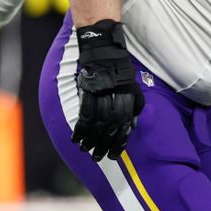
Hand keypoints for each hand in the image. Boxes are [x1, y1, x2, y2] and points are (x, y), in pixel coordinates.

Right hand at [72, 20, 144, 161]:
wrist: (105, 53)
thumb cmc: (120, 72)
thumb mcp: (134, 89)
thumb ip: (134, 108)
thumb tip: (132, 126)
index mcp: (127, 103)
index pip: (124, 129)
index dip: (119, 143)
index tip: (114, 154)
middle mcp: (115, 104)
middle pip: (109, 131)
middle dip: (103, 146)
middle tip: (99, 158)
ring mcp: (100, 100)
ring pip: (96, 127)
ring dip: (90, 141)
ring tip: (86, 151)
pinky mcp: (87, 96)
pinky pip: (83, 117)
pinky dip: (79, 130)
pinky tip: (76, 140)